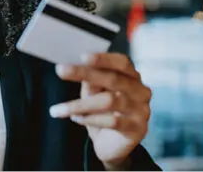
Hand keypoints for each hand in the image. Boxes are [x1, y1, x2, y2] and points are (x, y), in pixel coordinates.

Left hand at [50, 53, 151, 168]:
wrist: (114, 146)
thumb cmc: (104, 113)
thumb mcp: (95, 94)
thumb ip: (92, 81)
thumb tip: (77, 66)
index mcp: (132, 77)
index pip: (121, 62)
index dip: (103, 58)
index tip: (82, 56)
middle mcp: (141, 91)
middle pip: (114, 79)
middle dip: (86, 73)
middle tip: (61, 70)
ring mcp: (141, 110)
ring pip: (110, 101)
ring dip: (81, 104)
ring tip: (60, 108)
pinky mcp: (137, 129)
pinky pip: (112, 121)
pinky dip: (91, 119)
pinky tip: (77, 119)